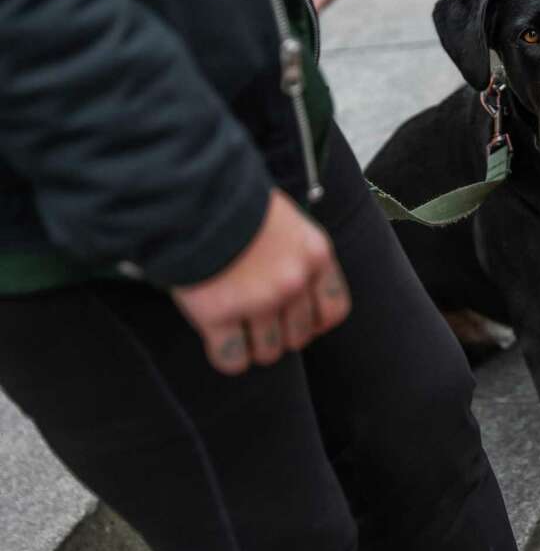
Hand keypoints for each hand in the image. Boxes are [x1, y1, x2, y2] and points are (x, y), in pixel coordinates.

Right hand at [171, 188, 350, 373]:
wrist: (193, 193)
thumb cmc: (236, 200)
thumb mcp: (285, 219)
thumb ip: (295, 252)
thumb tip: (297, 285)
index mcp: (314, 255)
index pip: (334, 309)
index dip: (317, 322)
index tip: (304, 323)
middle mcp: (293, 282)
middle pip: (299, 335)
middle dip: (281, 335)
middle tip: (260, 324)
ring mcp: (257, 301)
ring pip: (268, 352)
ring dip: (254, 347)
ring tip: (238, 331)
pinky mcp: (219, 314)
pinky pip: (233, 358)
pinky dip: (228, 356)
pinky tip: (220, 342)